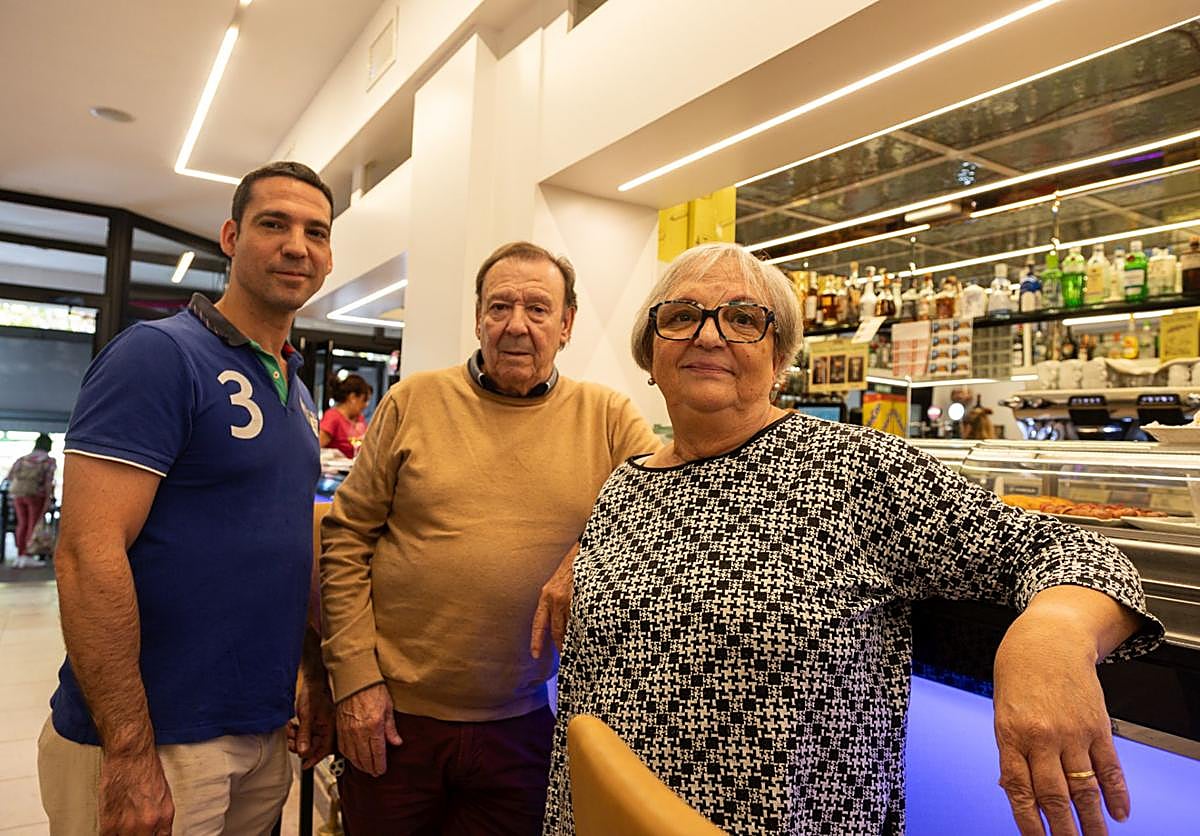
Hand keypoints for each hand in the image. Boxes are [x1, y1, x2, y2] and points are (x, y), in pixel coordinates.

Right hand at [98, 749, 173, 835]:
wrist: (131, 755)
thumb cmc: (145, 768)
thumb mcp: (164, 795)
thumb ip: (160, 817)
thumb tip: (155, 831)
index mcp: (164, 816)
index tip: (146, 835)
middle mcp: (148, 823)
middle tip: (132, 831)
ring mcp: (128, 825)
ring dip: (123, 835)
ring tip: (122, 828)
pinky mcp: (109, 823)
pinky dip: (109, 835)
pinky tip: (111, 830)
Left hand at [289, 671, 335, 768]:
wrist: (313, 682)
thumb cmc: (314, 694)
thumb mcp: (307, 715)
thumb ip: (305, 734)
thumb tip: (303, 752)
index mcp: (331, 728)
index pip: (324, 750)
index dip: (314, 759)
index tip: (305, 765)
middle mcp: (327, 729)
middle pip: (314, 747)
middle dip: (300, 745)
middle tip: (291, 741)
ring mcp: (321, 727)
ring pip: (308, 741)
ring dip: (297, 739)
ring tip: (291, 731)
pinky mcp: (315, 724)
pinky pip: (305, 734)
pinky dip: (297, 733)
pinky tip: (292, 727)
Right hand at [335, 682, 400, 776]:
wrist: (354, 680)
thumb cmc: (372, 689)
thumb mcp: (388, 708)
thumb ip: (391, 729)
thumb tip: (396, 743)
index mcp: (373, 727)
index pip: (377, 754)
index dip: (379, 765)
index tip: (381, 770)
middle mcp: (359, 732)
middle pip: (364, 758)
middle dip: (370, 768)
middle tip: (375, 772)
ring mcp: (347, 731)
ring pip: (352, 756)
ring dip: (359, 764)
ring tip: (366, 768)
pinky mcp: (340, 729)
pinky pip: (343, 748)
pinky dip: (349, 756)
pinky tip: (353, 758)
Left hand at [530, 544, 577, 658]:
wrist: (585, 547)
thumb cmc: (574, 565)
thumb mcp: (558, 582)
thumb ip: (556, 601)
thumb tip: (562, 624)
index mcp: (546, 594)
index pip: (539, 623)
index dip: (537, 640)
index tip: (535, 655)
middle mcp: (555, 598)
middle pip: (557, 631)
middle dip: (562, 646)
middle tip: (568, 658)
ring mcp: (570, 598)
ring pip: (572, 627)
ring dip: (578, 638)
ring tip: (584, 649)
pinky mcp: (584, 597)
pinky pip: (585, 618)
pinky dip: (588, 627)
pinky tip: (594, 633)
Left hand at [994, 616, 1128, 835]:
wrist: (1048, 639)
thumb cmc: (1018, 674)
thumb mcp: (1002, 712)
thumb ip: (1011, 751)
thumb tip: (1013, 790)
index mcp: (1011, 734)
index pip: (1019, 789)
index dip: (1028, 821)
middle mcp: (1042, 737)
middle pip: (1054, 796)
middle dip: (1063, 830)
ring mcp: (1072, 732)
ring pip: (1084, 788)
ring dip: (1092, 821)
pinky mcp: (1097, 726)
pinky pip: (1109, 767)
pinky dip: (1116, 794)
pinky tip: (1119, 814)